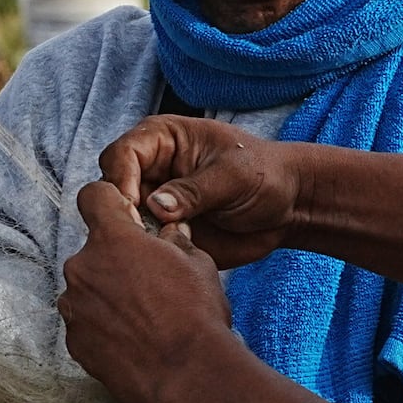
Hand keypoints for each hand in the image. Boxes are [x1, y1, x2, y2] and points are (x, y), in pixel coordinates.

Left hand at [56, 179, 243, 402]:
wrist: (189, 374)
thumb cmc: (197, 315)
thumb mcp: (198, 265)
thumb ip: (176, 241)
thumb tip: (171, 232)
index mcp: (113, 240)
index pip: (93, 197)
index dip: (108, 202)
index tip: (123, 216)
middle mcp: (82, 268)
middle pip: (92, 251)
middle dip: (115, 261)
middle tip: (148, 284)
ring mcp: (74, 306)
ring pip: (86, 289)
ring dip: (106, 296)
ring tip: (142, 319)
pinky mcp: (73, 341)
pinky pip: (84, 324)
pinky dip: (102, 328)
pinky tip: (131, 341)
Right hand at [95, 116, 301, 269]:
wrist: (290, 207)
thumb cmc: (265, 175)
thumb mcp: (233, 176)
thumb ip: (194, 190)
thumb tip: (156, 206)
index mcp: (162, 141)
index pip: (121, 154)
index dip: (120, 178)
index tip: (134, 205)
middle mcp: (151, 171)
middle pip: (111, 188)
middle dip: (122, 212)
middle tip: (142, 233)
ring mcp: (155, 204)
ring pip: (121, 221)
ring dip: (134, 236)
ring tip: (158, 248)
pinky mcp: (164, 232)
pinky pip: (142, 245)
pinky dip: (148, 255)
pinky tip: (167, 261)